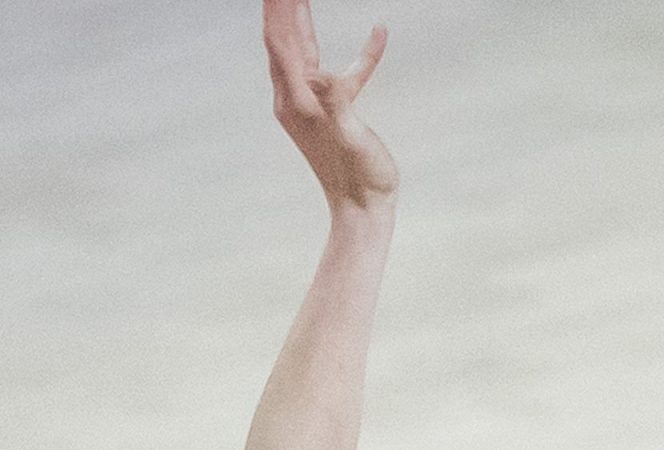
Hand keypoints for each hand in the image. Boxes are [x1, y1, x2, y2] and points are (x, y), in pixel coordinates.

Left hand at [265, 0, 396, 210]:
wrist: (363, 209)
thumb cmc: (361, 177)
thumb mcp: (351, 137)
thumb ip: (336, 102)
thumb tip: (319, 73)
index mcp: (298, 101)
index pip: (281, 42)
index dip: (280, 10)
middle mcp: (295, 98)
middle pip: (282, 40)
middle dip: (284, 8)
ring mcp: (308, 104)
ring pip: (299, 51)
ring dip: (299, 20)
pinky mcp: (328, 110)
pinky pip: (332, 70)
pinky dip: (352, 52)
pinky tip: (377, 37)